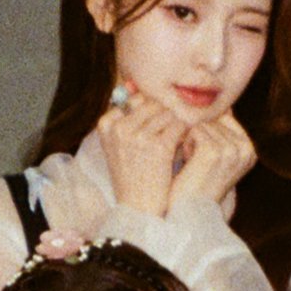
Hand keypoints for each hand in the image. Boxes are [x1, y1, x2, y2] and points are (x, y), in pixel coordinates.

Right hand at [97, 87, 192, 216]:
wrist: (139, 207)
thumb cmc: (132, 174)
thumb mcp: (120, 143)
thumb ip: (126, 114)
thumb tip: (132, 83)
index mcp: (106, 124)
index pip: (135, 100)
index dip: (149, 115)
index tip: (150, 134)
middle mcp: (119, 127)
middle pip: (153, 104)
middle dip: (164, 119)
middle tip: (166, 139)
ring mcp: (138, 136)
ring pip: (169, 113)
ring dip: (176, 127)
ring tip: (172, 147)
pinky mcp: (159, 146)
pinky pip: (180, 126)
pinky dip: (184, 136)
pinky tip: (181, 149)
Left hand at [166, 109, 255, 208]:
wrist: (189, 211)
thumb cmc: (198, 181)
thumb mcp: (217, 155)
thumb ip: (223, 131)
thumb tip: (226, 105)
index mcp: (249, 148)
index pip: (225, 117)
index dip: (208, 131)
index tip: (204, 155)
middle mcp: (245, 148)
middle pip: (214, 118)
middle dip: (200, 134)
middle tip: (197, 161)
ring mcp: (231, 149)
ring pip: (203, 122)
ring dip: (191, 139)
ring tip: (193, 163)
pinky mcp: (214, 150)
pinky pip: (194, 129)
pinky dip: (186, 143)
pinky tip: (188, 161)